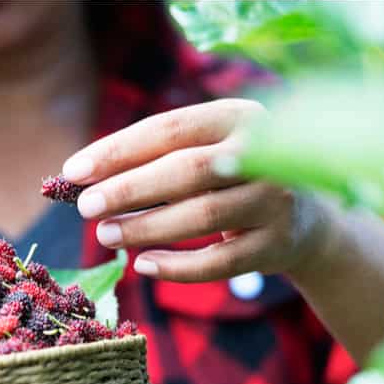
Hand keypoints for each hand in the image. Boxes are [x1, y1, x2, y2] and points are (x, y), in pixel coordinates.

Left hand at [62, 99, 332, 281]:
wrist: (310, 220)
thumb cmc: (235, 180)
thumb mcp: (209, 152)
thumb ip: (158, 158)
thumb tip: (82, 179)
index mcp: (240, 116)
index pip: (171, 127)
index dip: (119, 150)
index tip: (74, 171)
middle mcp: (266, 153)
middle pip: (188, 170)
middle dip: (130, 189)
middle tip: (86, 207)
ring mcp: (276, 200)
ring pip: (203, 215)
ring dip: (147, 226)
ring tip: (106, 234)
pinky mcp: (278, 245)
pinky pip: (220, 261)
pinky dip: (178, 267)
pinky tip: (143, 265)